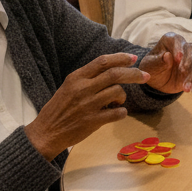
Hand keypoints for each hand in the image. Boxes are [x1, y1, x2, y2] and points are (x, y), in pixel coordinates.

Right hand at [25, 53, 144, 159]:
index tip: (133, 58)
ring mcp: (88, 105)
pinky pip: (117, 113)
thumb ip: (88, 78)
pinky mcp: (92, 121)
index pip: (103, 61)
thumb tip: (114, 69)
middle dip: (134, 74)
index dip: (121, 58)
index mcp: (76, 78)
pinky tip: (117, 113)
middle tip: (145, 76)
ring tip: (117, 102)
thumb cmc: (59, 108)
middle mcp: (82, 88)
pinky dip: (122, 112)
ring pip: (118, 92)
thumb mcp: (69, 87)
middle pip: (115, 74)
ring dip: (123, 97)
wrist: (46, 132)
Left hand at [139, 32, 191, 95]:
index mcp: (170, 40)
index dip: (178, 48)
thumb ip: (158, 61)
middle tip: (182, 71)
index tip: (177, 58)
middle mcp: (184, 47)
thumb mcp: (150, 65)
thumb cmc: (152, 67)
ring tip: (185, 89)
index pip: (177, 40)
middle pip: (191, 50)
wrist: (157, 79)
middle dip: (188, 61)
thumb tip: (167, 55)